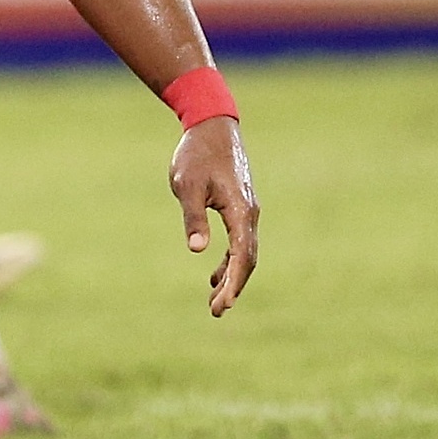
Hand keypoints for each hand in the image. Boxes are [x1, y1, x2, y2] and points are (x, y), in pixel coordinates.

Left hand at [170, 115, 258, 316]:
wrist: (211, 125)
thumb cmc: (196, 154)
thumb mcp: (187, 185)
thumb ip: (193, 217)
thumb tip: (197, 250)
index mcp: (240, 210)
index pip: (242, 255)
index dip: (233, 283)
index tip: (222, 305)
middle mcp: (250, 213)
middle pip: (247, 259)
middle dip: (234, 287)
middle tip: (216, 312)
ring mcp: (247, 210)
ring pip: (245, 252)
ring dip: (232, 277)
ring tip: (215, 303)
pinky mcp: (239, 207)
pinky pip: (239, 241)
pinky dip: (229, 260)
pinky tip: (213, 275)